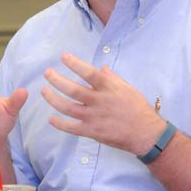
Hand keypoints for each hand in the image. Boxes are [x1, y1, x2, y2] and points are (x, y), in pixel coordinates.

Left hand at [41, 52, 164, 154]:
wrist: (146, 133)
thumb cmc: (138, 108)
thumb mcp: (128, 88)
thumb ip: (113, 78)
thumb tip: (102, 67)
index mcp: (109, 88)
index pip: (89, 73)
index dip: (75, 64)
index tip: (63, 57)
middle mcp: (99, 101)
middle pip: (73, 89)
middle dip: (57, 80)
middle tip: (47, 73)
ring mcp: (94, 117)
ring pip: (68, 107)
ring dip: (53, 99)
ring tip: (44, 91)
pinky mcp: (92, 132)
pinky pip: (72, 128)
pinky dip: (60, 124)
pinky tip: (51, 118)